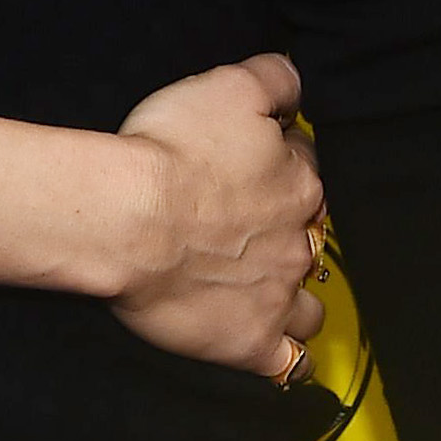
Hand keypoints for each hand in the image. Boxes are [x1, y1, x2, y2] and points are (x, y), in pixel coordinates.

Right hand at [109, 51, 324, 376]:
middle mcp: (298, 240)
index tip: (250, 164)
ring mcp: (277, 295)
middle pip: (312, 234)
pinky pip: (288, 363)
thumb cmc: (171, 148)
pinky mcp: (250, 342)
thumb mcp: (226, 85)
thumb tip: (298, 83)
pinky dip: (288, 359)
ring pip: (311, 304)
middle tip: (249, 228)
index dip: (279, 162)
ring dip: (297, 297)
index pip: (306, 166)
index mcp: (297, 180)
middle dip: (292, 230)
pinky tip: (279, 353)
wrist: (128, 218)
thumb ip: (274, 77)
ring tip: (271, 293)